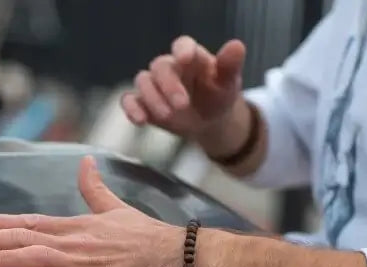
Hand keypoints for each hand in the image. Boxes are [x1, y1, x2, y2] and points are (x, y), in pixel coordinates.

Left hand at [0, 156, 184, 266]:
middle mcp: (72, 242)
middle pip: (22, 238)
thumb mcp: (117, 208)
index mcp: (76, 225)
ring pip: (32, 259)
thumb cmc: (149, 237)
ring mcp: (79, 265)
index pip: (31, 222)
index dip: (1, 223)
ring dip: (0, 260)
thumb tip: (85, 162)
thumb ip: (95, 188)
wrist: (176, 258)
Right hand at [121, 36, 246, 138]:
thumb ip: (230, 65)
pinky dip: (131, 109)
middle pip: (160, 67)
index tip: (185, 60)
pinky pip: (129, 100)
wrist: (208, 120)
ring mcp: (154, 85)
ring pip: (143, 82)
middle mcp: (169, 67)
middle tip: (182, 105)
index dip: (182, 50)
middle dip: (169, 85)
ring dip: (152, 98)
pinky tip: (140, 121)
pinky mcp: (143, 102)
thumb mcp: (228, 82)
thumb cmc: (218, 95)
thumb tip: (237, 46)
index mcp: (190, 57)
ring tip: (168, 117)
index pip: (182, 45)